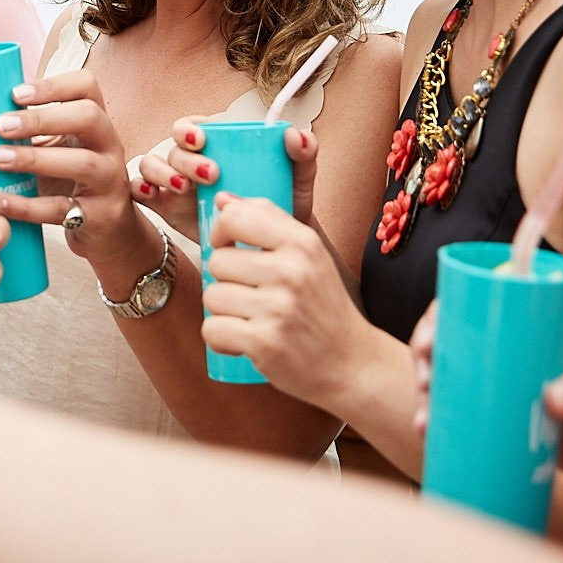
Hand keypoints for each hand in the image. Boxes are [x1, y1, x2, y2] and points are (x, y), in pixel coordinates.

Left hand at [0, 70, 148, 268]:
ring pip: (82, 162)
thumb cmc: (75, 180)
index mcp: (97, 121)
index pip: (87, 86)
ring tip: (0, 158)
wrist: (109, 228)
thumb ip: (35, 130)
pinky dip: (30, 206)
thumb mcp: (62, 148)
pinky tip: (4, 202)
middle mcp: (110, 145)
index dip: (53, 85)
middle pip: (88, 117)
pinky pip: (63, 208)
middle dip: (42, 118)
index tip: (15, 94)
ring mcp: (109, 180)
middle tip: (1, 125)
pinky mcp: (100, 216)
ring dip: (36, 159)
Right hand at [135, 118, 323, 243]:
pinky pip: (142, 193)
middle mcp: (191, 161)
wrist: (271, 245)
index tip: (203, 139)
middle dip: (185, 159)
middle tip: (210, 175)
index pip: (193, 126)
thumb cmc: (279, 204)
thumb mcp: (296, 179)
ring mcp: (175, 184)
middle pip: (174, 148)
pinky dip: (140, 191)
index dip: (190, 129)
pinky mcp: (166, 208)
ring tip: (183, 189)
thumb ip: (303, 155)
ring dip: (162, 174)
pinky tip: (152, 196)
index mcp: (217, 145)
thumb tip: (296, 136)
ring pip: (153, 167)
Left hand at [202, 193, 376, 411]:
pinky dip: (222, 340)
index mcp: (302, 242)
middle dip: (225, 281)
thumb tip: (222, 199)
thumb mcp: (308, 254)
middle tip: (251, 297)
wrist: (351, 363)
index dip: (221, 233)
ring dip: (223, 312)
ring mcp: (278, 308)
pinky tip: (245, 341)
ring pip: (211, 297)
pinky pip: (212, 330)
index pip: (234, 217)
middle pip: (217, 261)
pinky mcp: (264, 343)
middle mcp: (291, 271)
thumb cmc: (322, 306)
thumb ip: (267, 220)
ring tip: (251, 319)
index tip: (230, 249)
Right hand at [410, 302, 562, 538]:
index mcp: (541, 317)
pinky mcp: (509, 415)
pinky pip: (467, 410)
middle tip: (426, 379)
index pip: (483, 295)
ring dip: (430, 390)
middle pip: (457, 332)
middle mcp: (517, 343)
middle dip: (428, 352)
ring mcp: (510, 380)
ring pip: (455, 373)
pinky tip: (429, 433)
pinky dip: (444, 419)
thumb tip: (552, 400)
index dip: (447, 309)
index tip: (432, 338)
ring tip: (426, 418)